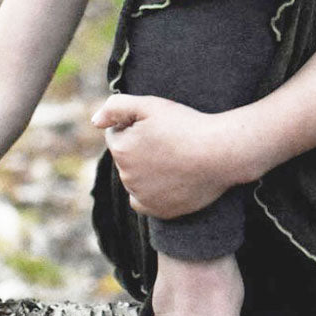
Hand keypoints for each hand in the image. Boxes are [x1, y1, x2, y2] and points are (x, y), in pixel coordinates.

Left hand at [91, 94, 230, 218]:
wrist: (221, 153)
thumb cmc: (186, 125)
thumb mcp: (150, 105)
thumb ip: (116, 107)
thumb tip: (95, 122)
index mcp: (121, 150)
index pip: (117, 134)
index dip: (136, 126)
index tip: (158, 126)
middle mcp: (126, 177)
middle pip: (126, 157)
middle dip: (139, 148)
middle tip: (169, 141)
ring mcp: (143, 196)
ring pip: (135, 178)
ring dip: (146, 169)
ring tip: (174, 158)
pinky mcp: (159, 210)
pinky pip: (143, 201)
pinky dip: (150, 192)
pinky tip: (167, 181)